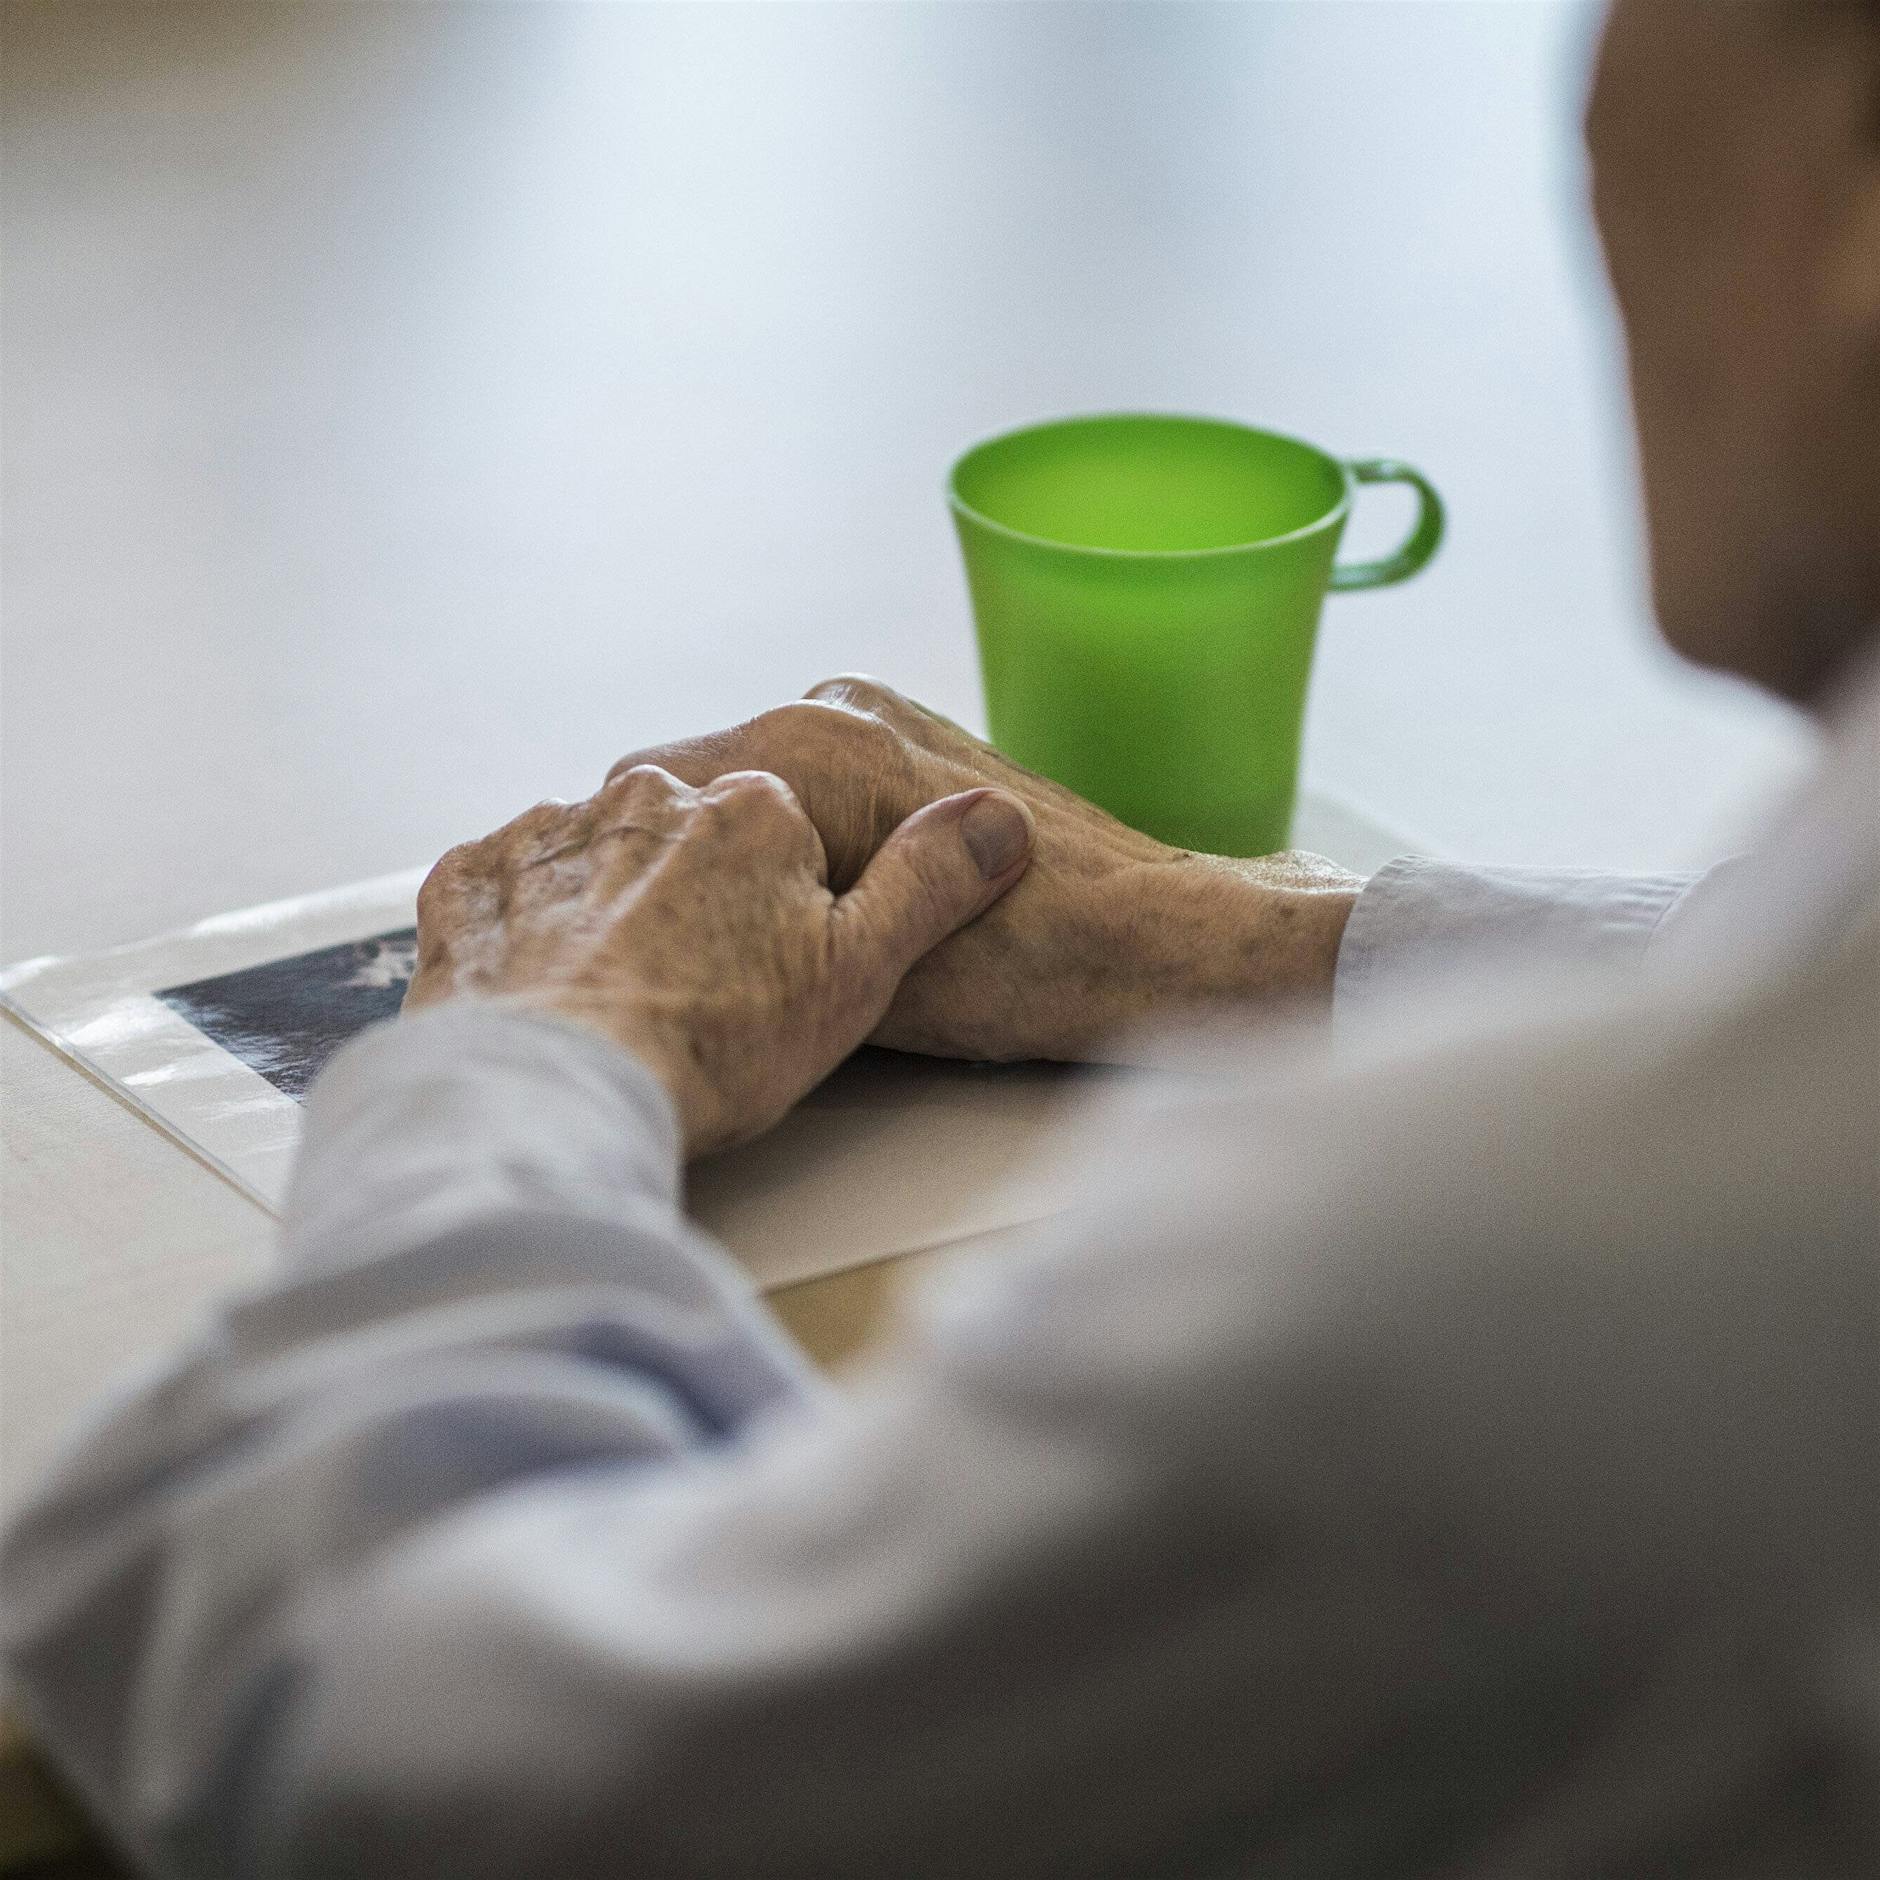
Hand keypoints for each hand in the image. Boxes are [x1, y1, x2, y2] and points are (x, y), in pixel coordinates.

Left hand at [403, 765, 1032, 1154]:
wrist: (560, 1093)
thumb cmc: (715, 1043)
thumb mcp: (859, 972)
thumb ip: (931, 882)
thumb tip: (997, 818)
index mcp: (753, 805)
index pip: (782, 833)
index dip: (782, 909)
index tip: (769, 974)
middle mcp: (647, 794)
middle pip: (686, 835)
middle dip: (693, 896)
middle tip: (694, 993)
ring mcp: (551, 830)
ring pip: (598, 854)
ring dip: (608, 905)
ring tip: (619, 1000)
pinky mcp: (470, 878)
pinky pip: (508, 883)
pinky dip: (526, 923)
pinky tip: (549, 986)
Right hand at [599, 677, 1361, 1061]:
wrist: (1157, 940)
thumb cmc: (1018, 968)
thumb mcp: (849, 972)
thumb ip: (749, 928)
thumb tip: (680, 933)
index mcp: (808, 743)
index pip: (661, 794)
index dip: (642, 877)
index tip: (641, 941)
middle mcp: (836, 705)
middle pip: (714, 788)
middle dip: (699, 865)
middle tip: (700, 951)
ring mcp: (884, 716)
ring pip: (765, 788)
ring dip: (750, 854)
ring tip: (761, 938)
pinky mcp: (919, 744)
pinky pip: (820, 786)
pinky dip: (803, 841)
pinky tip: (823, 909)